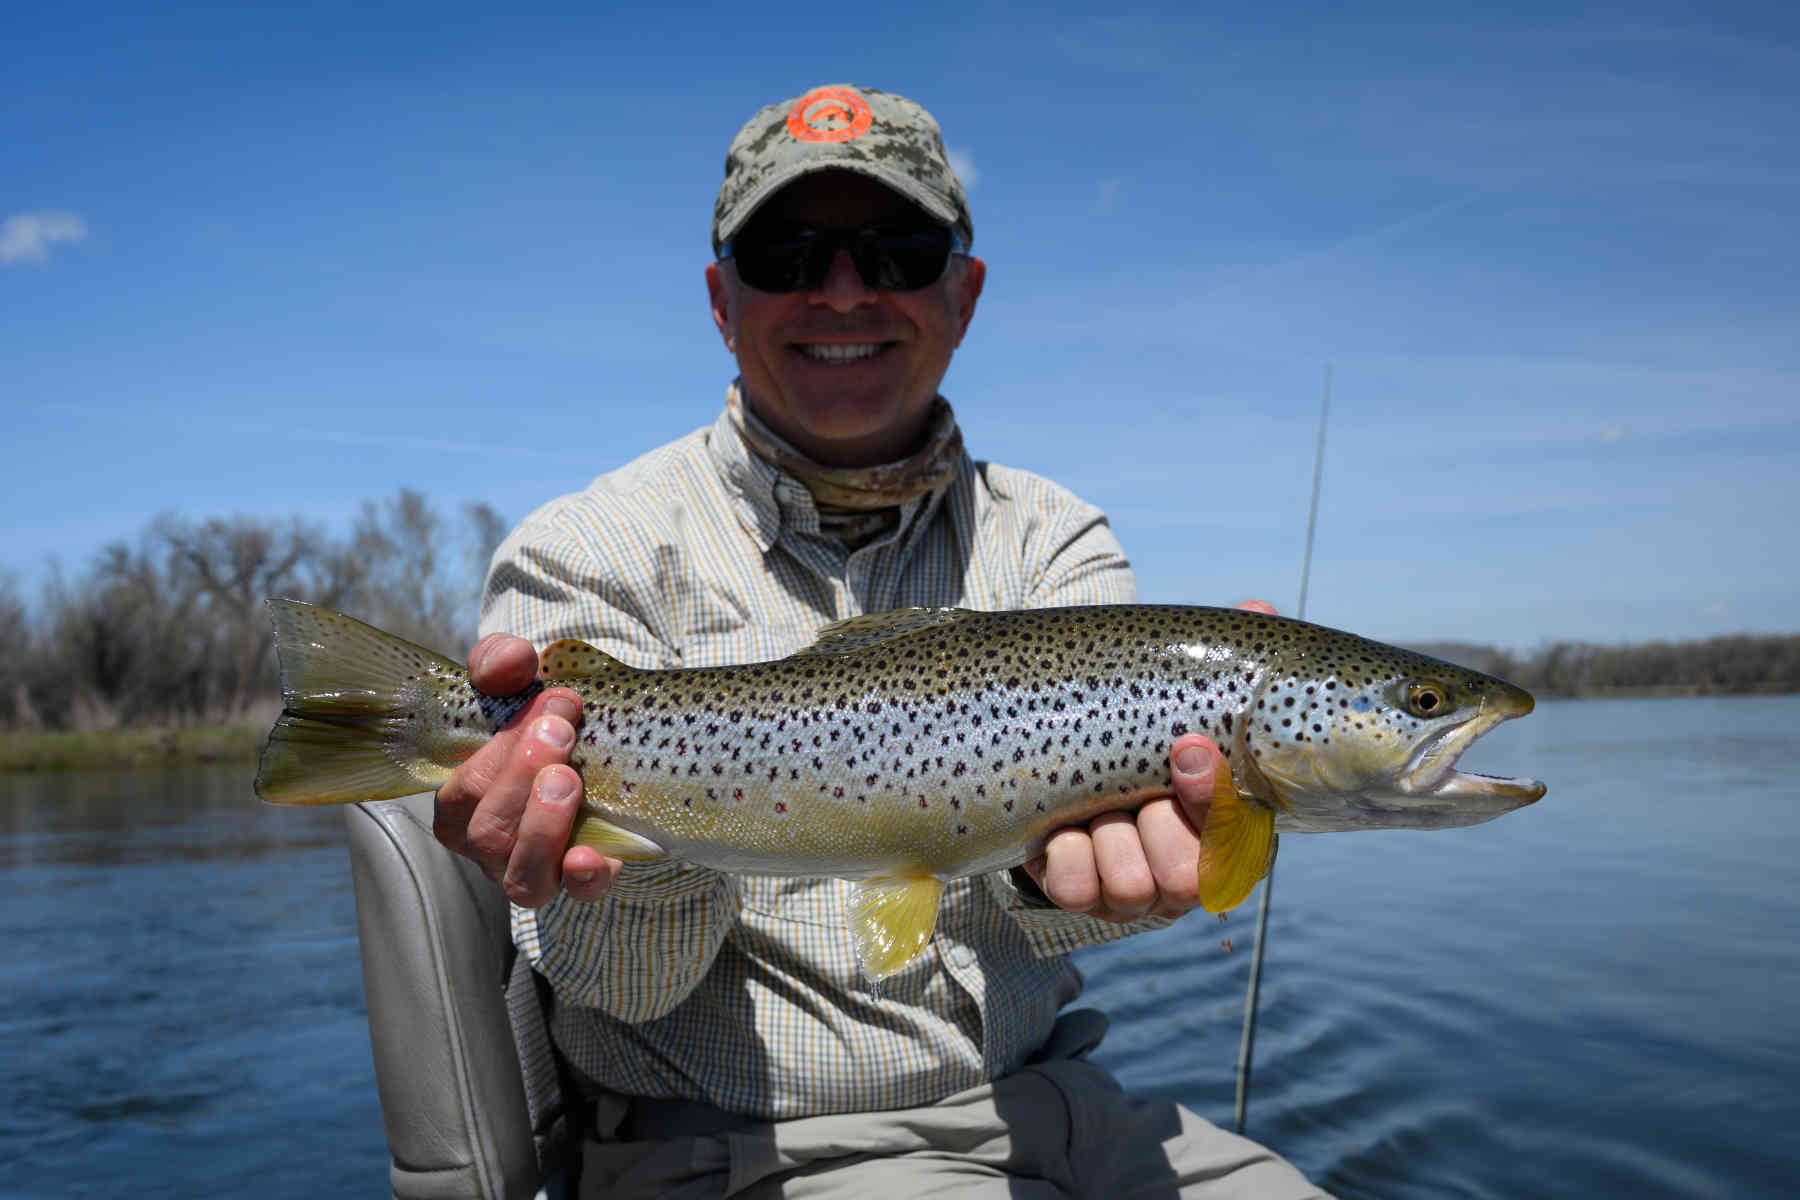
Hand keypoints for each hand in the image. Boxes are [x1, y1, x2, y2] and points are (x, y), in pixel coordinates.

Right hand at [432, 633, 622, 906]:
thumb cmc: (544, 711)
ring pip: (521, 876)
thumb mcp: (518, 676)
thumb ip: (501, 661)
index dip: (499, 752)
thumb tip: (508, 664)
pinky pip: (579, 894)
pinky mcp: (586, 876)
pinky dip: (584, 878)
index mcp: (463, 802)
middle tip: (561, 731)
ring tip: (569, 780)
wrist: (604, 733)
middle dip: (522, 777)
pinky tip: (592, 855)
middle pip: (487, 833)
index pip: (462, 792)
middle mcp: (491, 844)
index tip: (551, 701)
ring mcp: (536, 866)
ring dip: (542, 827)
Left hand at [1018, 597, 1277, 922]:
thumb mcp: (1175, 688)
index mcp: (1229, 824)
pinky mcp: (1079, 894)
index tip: (1187, 749)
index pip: (1240, 835)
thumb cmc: (1137, 719)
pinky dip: (1065, 855)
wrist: (1056, 745)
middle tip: (1135, 790)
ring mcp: (1133, 889)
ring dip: (1106, 836)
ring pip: (1130, 886)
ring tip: (1094, 806)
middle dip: (1155, 825)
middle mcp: (1187, 870)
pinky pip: (1074, 891)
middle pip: (1187, 877)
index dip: (1213, 797)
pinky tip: (1061, 829)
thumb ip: (1218, 656)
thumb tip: (1257, 608)